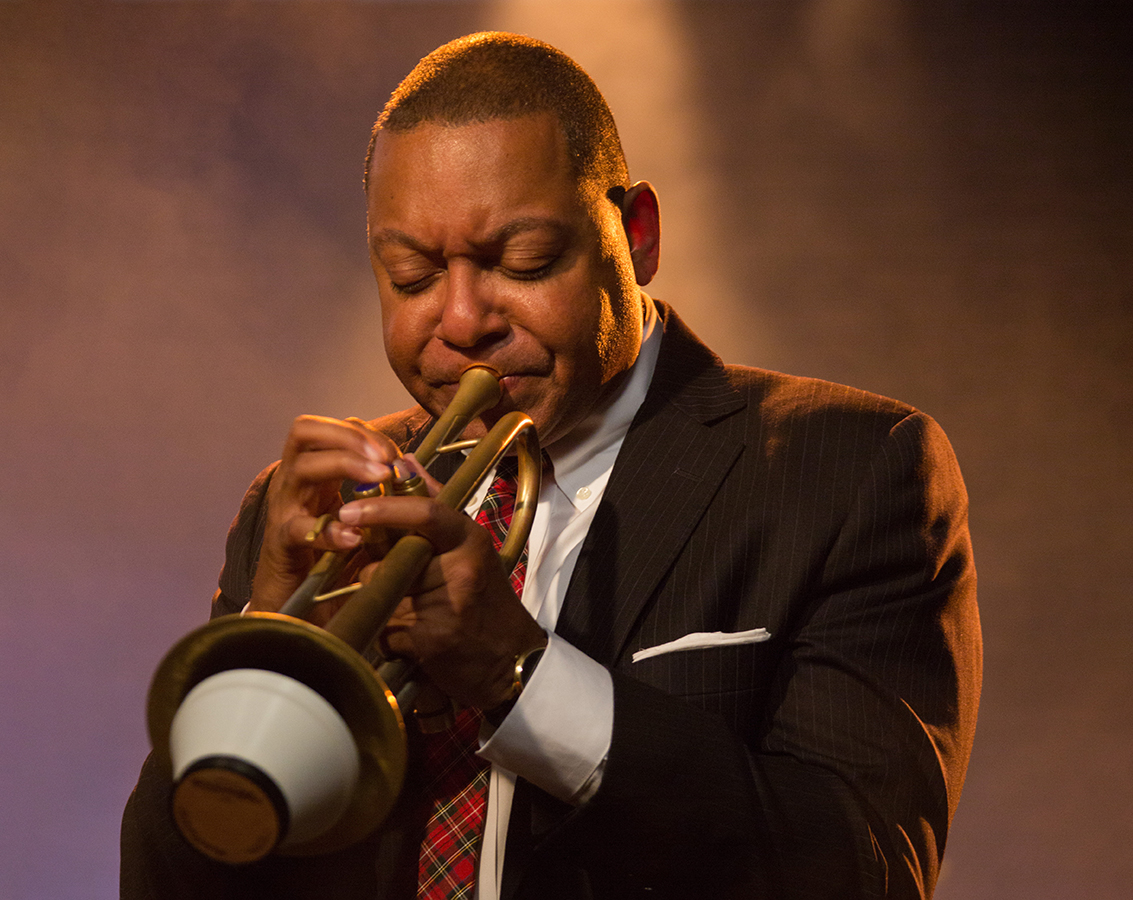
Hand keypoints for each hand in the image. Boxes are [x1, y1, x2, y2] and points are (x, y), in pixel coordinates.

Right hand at [249, 415, 398, 617]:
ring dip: (344, 465)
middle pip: (304, 432)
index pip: (328, 430)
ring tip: (378, 480)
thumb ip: (381, 496)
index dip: (362, 432)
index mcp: (314, 476)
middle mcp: (294, 485)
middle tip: (384, 458)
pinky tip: (354, 538)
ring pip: (301, 467)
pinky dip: (329, 530)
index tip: (394, 453)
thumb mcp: (360, 522)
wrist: (293, 615)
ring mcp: (283, 512)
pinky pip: (298, 528)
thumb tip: (410, 467)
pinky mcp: (280, 546)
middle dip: (349, 436)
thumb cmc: (331, 565)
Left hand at [338, 494, 546, 710]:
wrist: (510, 660)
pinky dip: (390, 637)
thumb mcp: (469, 546)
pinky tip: (416, 638)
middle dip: (382, 573)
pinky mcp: (431, 641)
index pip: (426, 513)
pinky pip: (386, 631)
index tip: (349, 510)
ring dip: (386, 606)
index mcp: (470, 539)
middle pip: (389, 561)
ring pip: (383, 596)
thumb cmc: (485, 598)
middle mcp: (462, 570)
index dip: (383, 509)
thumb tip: (403, 461)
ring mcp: (448, 606)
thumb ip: (433, 502)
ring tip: (417, 613)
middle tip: (404, 585)